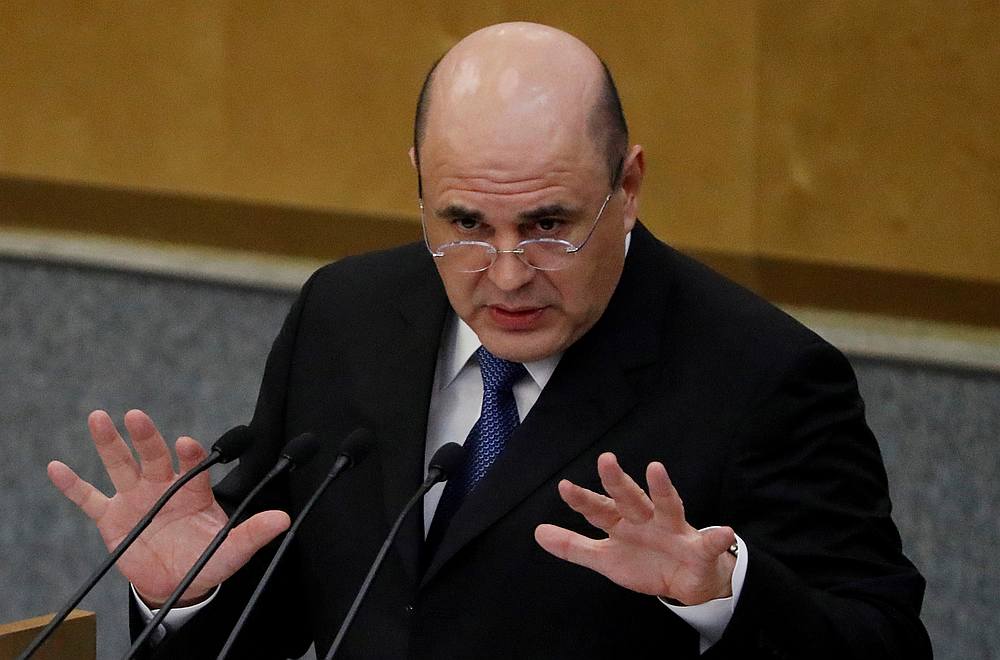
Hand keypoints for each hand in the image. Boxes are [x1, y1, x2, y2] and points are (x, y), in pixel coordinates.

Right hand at [47, 409, 289, 605]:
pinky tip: (56, 468)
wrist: (177, 584)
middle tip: (136, 416)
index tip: (186, 443)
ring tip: (99, 418)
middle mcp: (163, 486)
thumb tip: (283, 520)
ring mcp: (136, 499)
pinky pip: (89, 499)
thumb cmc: (207, 560)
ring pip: (120, 465)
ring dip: (109, 443)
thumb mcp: (232, 550)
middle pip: (153, 456)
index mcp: (194, 489)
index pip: (191, 465)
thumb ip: (253, 533)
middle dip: (145, 436)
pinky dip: (73, 485)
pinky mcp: (112, 518)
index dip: (189, 453)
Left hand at [534, 452, 736, 605]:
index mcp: (623, 523)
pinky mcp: (699, 548)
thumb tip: (538, 532)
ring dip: (662, 489)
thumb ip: (574, 546)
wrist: (687, 584)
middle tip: (605, 460)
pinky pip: (708, 542)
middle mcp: (646, 519)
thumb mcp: (606, 558)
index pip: (599, 510)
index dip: (582, 500)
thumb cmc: (645, 562)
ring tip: (656, 470)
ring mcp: (673, 530)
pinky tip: (723, 532)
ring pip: (667, 506)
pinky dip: (717, 537)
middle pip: (629, 498)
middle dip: (617, 481)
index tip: (564, 487)